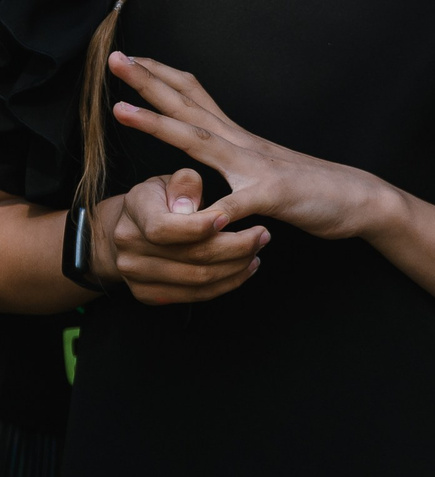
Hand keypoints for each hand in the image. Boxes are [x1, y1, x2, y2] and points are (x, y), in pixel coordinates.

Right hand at [96, 170, 268, 303]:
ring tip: (257, 250)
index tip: (228, 218)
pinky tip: (244, 267)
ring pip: (199, 279)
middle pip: (192, 256)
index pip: (163, 228)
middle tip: (263, 235)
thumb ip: (184, 183)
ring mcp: (135, 275)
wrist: (129, 230)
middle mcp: (129, 246)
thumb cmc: (160, 200)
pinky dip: (227, 283)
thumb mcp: (170, 181)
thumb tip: (190, 205)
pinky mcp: (147, 294)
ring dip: (237, 267)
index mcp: (134, 212)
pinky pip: (196, 295)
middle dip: (237, 246)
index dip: (199, 226)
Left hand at [108, 55, 394, 242]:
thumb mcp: (265, 171)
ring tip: (122, 111)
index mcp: (240, 139)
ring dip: (160, 125)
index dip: (163, 77)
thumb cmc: (314, 189)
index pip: (196, 97)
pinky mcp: (276, 197)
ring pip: (201, 142)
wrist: (363, 199)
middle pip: (189, 106)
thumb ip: (236, 163)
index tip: (132, 59)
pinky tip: (195, 219)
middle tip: (115, 58)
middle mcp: (244, 145)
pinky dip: (216, 210)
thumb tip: (210, 162)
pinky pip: (240, 205)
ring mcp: (258, 168)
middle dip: (148, 83)